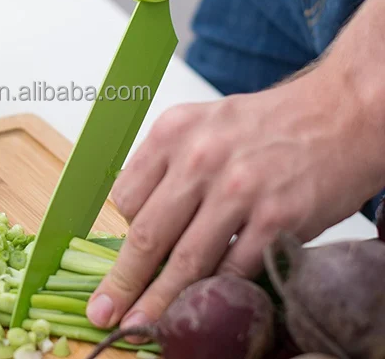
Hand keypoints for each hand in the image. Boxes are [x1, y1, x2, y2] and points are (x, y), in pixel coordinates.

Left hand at [86, 63, 384, 329]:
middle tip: (104, 311)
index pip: (124, 197)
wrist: (336, 116)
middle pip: (148, 235)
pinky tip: (204, 302)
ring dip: (162, 300)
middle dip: (123, 282)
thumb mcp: (200, 124)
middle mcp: (200, 158)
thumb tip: (134, 217)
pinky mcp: (277, 218)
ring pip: (187, 261)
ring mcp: (239, 190)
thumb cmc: (263, 125)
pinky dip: (217, 290)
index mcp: (173, 132)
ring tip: (144, 324)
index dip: (120, 233)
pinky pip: (235, 268)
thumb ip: (164, 165)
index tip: (121, 257)